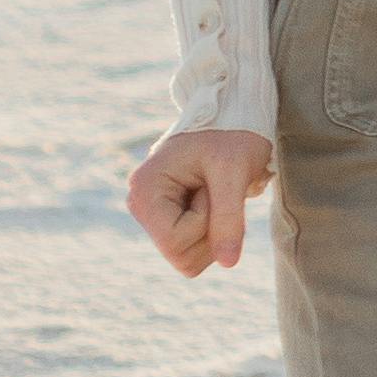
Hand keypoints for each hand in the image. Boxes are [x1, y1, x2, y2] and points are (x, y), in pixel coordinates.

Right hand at [126, 125, 274, 276]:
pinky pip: (194, 248)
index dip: (205, 222)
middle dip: (210, 229)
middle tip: (216, 189)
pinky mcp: (169, 218)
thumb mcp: (234, 172)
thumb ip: (228, 218)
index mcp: (145, 191)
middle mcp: (141, 205)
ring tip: (215, 190)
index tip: (212, 186)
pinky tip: (213, 197)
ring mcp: (154, 214)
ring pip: (188, 258)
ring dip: (214, 229)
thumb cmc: (233, 134)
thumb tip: (228, 263)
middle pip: (180, 256)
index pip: (174, 242)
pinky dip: (214, 229)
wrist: (235, 113)